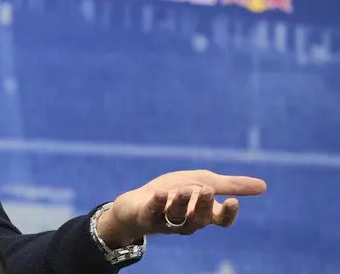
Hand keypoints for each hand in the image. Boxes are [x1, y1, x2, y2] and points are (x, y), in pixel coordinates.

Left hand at [97, 169, 266, 245]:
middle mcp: (187, 220)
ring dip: (182, 202)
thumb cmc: (174, 192)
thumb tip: (264, 186)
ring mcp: (167, 220)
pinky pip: (154, 212)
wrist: (138, 202)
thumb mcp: (204, 182)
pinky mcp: (147, 216)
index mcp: (204, 212)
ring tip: (187, 189)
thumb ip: (230, 185)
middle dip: (204, 205)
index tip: (232, 201)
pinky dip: (158, 203)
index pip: (221, 220)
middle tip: (207, 189)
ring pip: (178, 216)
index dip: (227, 214)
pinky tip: (161, 193)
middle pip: (200, 218)